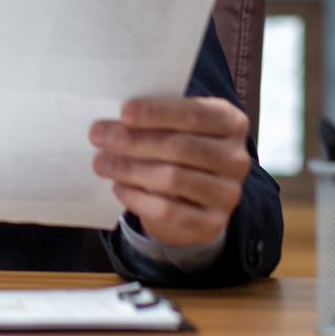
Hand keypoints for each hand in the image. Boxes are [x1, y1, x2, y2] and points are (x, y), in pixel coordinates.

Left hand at [89, 97, 250, 247]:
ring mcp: (227, 193)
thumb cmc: (176, 147)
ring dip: (130, 169)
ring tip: (101, 162)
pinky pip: (168, 210)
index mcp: (231, 122)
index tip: (124, 112)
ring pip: (173, 179)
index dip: (158, 113)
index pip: (195, 114)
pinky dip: (137, 197)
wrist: (191, 197)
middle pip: (181, 147)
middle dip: (134, 141)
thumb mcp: (172, 125)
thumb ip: (154, 119)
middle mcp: (236, 158)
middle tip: (99, 136)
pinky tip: (118, 186)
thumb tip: (113, 119)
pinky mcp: (212, 223)